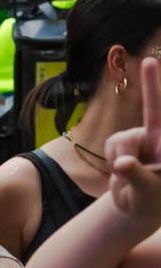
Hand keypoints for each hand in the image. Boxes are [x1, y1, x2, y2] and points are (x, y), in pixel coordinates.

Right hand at [106, 56, 160, 224]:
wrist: (136, 207)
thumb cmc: (151, 200)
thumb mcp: (146, 191)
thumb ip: (135, 175)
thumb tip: (121, 164)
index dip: (157, 93)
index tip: (154, 65)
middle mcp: (157, 138)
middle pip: (151, 111)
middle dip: (151, 84)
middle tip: (149, 60)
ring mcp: (140, 139)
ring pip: (121, 138)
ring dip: (119, 158)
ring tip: (127, 176)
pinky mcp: (123, 144)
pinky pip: (111, 143)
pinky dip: (110, 159)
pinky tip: (120, 172)